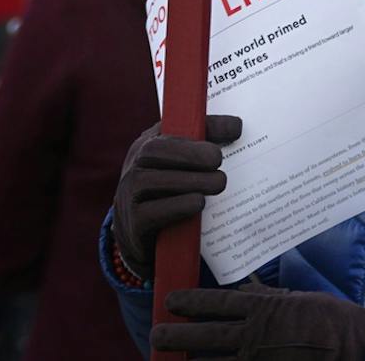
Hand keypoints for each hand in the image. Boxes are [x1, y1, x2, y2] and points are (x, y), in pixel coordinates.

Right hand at [111, 114, 243, 266]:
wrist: (138, 238)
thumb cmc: (167, 196)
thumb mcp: (180, 170)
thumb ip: (202, 148)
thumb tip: (236, 126)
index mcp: (146, 146)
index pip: (169, 127)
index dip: (201, 126)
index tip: (235, 128)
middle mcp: (133, 167)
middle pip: (153, 150)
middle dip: (189, 152)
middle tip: (218, 159)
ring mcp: (129, 195)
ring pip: (151, 181)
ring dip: (189, 180)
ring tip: (219, 182)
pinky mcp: (134, 224)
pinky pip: (151, 213)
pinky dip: (177, 206)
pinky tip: (199, 202)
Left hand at [153, 286, 364, 358]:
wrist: (355, 346)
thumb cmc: (329, 319)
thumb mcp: (295, 299)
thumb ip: (267, 299)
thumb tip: (248, 292)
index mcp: (260, 308)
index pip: (213, 302)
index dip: (188, 301)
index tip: (169, 301)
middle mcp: (252, 334)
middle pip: (203, 335)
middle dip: (175, 336)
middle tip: (155, 335)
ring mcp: (258, 360)